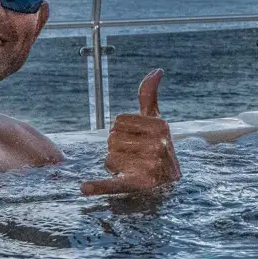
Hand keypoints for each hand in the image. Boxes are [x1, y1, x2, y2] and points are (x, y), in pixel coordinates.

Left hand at [84, 70, 180, 195]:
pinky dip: (99, 186)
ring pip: (109, 158)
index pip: (118, 121)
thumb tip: (157, 70)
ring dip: (116, 165)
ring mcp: (149, 166)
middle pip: (112, 139)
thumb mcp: (156, 121)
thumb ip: (150, 97)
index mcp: (160, 126)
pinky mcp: (138, 185)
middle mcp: (158, 145)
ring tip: (134, 169)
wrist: (172, 184)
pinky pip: (115, 183)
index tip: (137, 139)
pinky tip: (85, 188)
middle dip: (118, 148)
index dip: (123, 130)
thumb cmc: (159, 147)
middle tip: (136, 156)